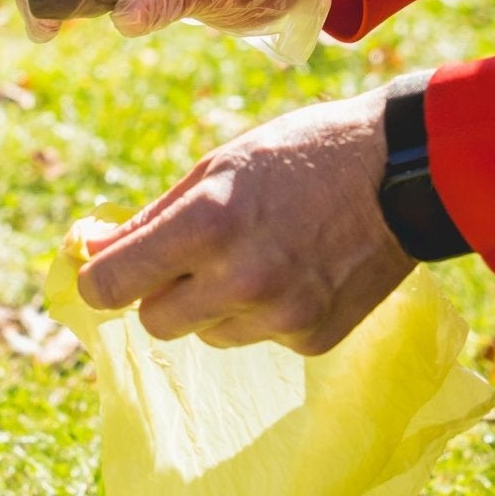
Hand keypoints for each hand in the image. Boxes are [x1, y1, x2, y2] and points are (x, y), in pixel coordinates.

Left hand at [76, 89, 414, 355]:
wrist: (402, 174)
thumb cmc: (300, 156)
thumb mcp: (217, 167)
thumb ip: (151, 218)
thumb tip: (92, 251)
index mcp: (206, 225)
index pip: (112, 286)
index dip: (98, 279)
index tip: (102, 269)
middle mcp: (238, 279)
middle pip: (154, 322)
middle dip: (159, 293)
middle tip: (190, 256)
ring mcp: (279, 316)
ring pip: (206, 333)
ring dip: (213, 303)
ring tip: (259, 253)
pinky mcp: (311, 339)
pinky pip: (257, 337)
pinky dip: (263, 312)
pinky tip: (296, 269)